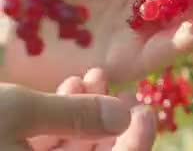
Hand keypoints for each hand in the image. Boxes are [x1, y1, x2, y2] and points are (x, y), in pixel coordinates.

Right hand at [2, 68, 155, 150]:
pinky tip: (71, 86)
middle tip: (128, 92)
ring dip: (87, 113)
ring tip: (93, 77)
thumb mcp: (17, 113)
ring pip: (72, 148)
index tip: (146, 112)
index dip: (136, 143)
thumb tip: (125, 116)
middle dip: (113, 122)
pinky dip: (61, 117)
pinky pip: (47, 144)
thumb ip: (74, 115)